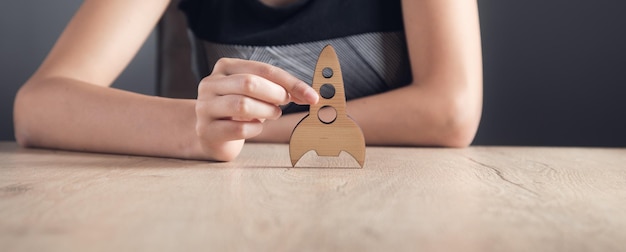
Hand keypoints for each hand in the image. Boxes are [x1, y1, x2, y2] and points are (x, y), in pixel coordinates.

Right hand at [195, 58, 318, 160]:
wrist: (212, 134)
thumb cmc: (239, 111)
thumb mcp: (257, 93)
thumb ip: (279, 89)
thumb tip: (310, 95)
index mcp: (225, 67)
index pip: (263, 69)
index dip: (291, 82)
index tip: (312, 96)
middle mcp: (211, 83)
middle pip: (249, 83)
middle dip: (275, 95)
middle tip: (284, 104)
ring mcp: (205, 107)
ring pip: (243, 105)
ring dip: (266, 112)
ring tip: (272, 114)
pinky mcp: (206, 130)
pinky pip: (239, 129)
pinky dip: (255, 129)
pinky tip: (256, 127)